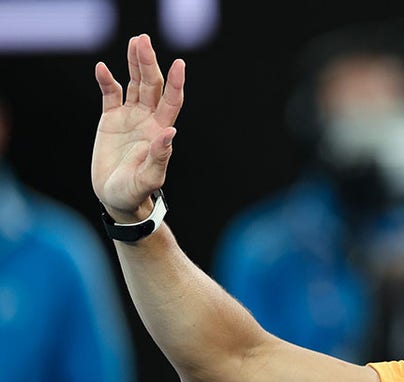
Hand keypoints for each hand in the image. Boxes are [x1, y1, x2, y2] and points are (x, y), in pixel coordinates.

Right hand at [92, 34, 184, 220]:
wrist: (116, 197)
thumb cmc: (136, 191)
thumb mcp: (149, 177)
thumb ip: (160, 156)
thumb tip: (170, 133)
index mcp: (161, 131)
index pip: (172, 101)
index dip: (176, 83)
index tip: (179, 64)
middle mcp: (148, 120)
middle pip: (152, 85)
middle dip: (148, 63)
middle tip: (143, 41)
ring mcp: (130, 117)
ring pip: (135, 84)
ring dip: (134, 64)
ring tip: (134, 42)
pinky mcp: (111, 119)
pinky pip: (110, 94)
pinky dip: (107, 81)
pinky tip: (102, 68)